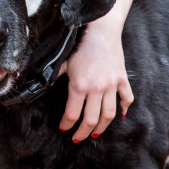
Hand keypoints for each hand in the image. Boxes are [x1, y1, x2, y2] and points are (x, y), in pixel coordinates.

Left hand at [58, 20, 133, 141]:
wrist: (101, 30)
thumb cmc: (79, 45)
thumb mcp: (64, 62)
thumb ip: (55, 76)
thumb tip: (42, 86)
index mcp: (79, 86)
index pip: (72, 114)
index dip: (66, 125)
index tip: (63, 129)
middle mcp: (96, 89)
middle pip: (91, 120)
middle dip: (83, 133)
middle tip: (78, 138)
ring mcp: (111, 85)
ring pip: (109, 115)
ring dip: (102, 127)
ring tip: (95, 133)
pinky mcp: (122, 80)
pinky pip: (126, 99)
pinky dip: (124, 109)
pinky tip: (120, 116)